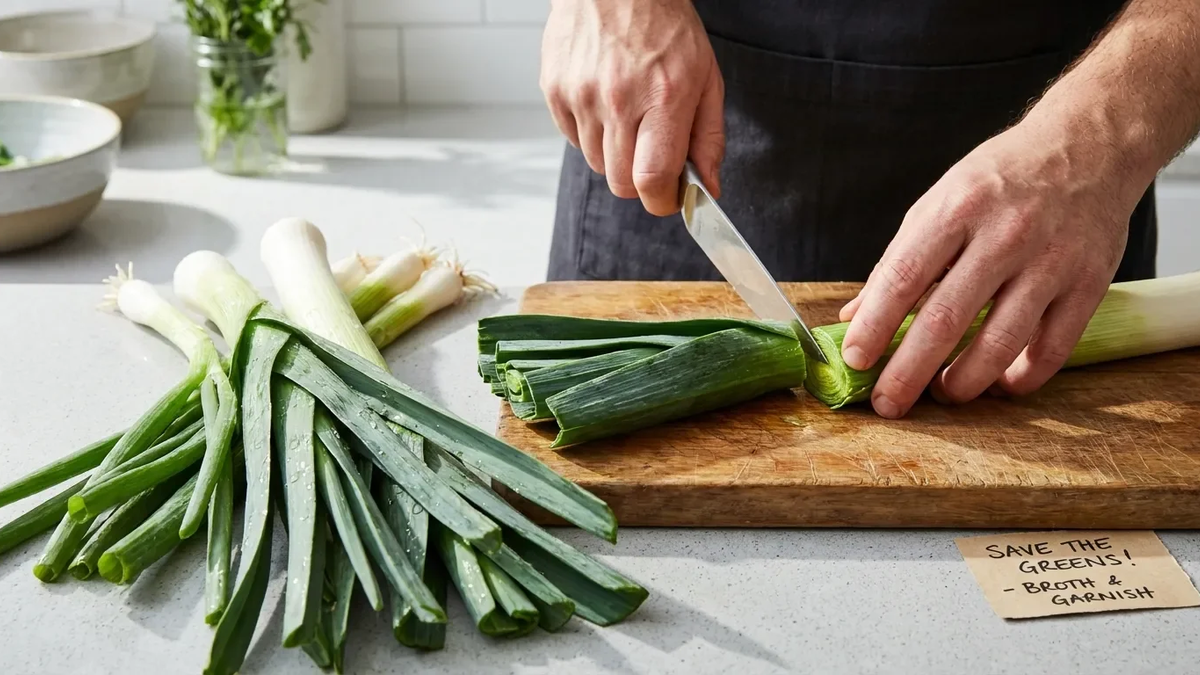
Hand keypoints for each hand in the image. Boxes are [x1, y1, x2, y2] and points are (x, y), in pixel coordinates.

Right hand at [540, 0, 723, 214]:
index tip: (669, 197)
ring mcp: (581, 95)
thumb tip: (707, 187)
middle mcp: (619, 98)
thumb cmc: (664, 25)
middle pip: (621, 183)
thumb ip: (709, 138)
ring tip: (628, 116)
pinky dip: (591, 133)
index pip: (652, 178)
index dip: (661, 200)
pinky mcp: (555, 90)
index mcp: (664, 96)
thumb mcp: (706, 77)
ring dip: (615, 154)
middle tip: (652, 154)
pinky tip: (605, 102)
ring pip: (597, 164)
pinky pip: (573, 140)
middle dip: (640, 181)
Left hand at [837, 110, 1148, 417]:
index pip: (904, 277)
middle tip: (888, 403)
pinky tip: (999, 385)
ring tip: (942, 395)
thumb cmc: (1001, 179)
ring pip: (1001, 342)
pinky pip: (1052, 348)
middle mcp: (1005, 235)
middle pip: (946, 319)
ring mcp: (1051, 261)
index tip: (856, 360)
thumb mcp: (939, 202)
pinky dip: (1022, 378)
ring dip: (965, 381)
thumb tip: (854, 318)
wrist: (1089, 146)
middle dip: (909, 371)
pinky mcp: (1089, 283)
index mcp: (957, 210)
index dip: (875, 325)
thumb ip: (898, 262)